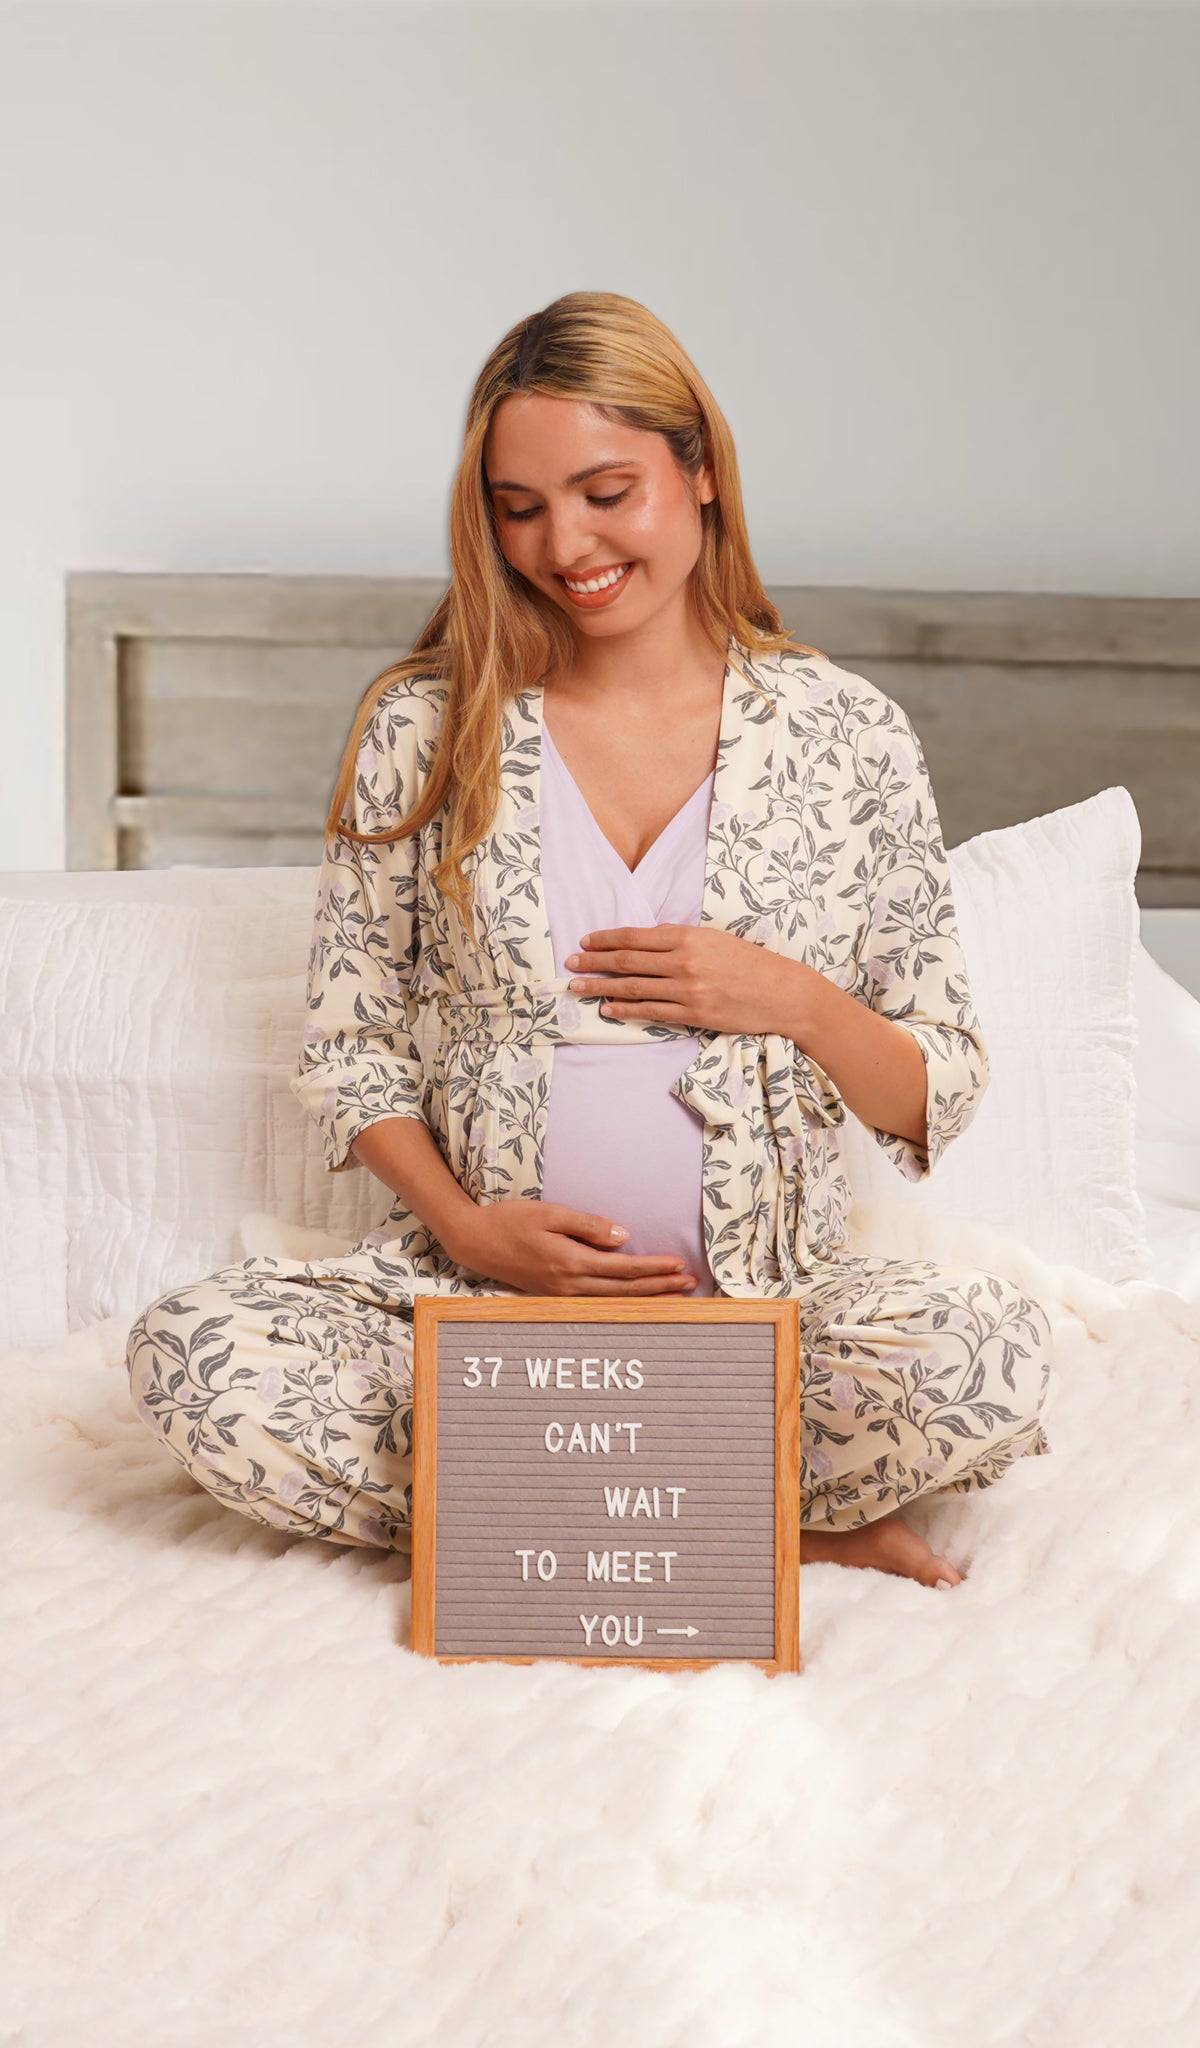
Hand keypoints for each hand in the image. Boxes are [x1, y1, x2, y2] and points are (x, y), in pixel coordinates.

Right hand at [446, 1199, 700, 1297]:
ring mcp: (562, 1294)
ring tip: (674, 1295)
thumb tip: (624, 1237)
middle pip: (626, 1291)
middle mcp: (570, 1284)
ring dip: (647, 1298)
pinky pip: (598, 1301)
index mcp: (571, 1262)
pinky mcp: (555, 1294)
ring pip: (614, 1300)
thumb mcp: (550, 1213)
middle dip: (661, 1288)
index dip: (655, 1268)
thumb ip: (588, 1226)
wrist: (475, 1242)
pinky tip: (635, 1299)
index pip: (625, 1269)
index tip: (680, 1265)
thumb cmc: (510, 1221)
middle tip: (691, 1284)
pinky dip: (623, 1301)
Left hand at [564, 923, 804, 1036]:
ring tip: (578, 986)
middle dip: (593, 962)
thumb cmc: (750, 963)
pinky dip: (625, 1009)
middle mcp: (684, 961)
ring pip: (633, 987)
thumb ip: (680, 940)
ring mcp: (688, 989)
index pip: (635, 937)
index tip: (585, 941)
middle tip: (570, 963)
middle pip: (626, 961)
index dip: (605, 939)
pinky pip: (650, 1011)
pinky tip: (607, 1008)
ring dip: (600, 987)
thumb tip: (645, 942)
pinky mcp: (694, 1013)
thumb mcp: (715, 939)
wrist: (782, 992)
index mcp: (689, 937)